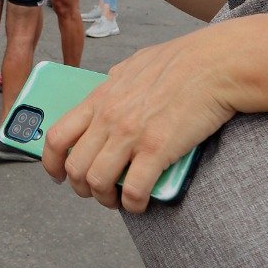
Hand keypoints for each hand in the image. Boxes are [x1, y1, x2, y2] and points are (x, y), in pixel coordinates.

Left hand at [41, 18, 259, 212]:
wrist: (215, 64)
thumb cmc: (181, 62)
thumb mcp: (133, 66)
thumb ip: (114, 85)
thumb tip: (105, 95)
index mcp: (100, 98)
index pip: (57, 136)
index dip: (52, 163)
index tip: (58, 175)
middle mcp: (108, 118)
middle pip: (74, 166)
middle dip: (80, 187)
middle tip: (96, 191)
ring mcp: (130, 135)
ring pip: (97, 182)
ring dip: (106, 198)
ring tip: (118, 199)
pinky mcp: (157, 150)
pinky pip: (134, 190)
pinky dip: (134, 205)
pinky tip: (140, 203)